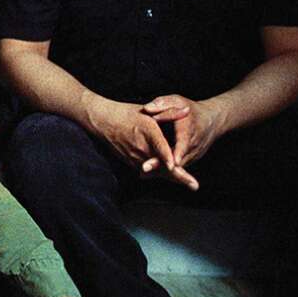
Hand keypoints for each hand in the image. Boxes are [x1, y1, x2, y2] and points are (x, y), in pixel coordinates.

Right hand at [82, 94, 196, 188]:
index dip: (166, 156)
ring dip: (173, 177)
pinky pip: (149, 171)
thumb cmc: (126, 114)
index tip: (174, 165)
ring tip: (190, 183)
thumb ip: (170, 113)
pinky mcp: (132, 163)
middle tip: (194, 186)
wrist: (103, 122)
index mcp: (146, 131)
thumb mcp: (148, 110)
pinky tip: (175, 178)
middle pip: (161, 165)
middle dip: (179, 176)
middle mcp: (141, 147)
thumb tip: (187, 111)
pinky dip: (162, 174)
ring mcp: (135, 157)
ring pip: (157, 171)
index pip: (158, 146)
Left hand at [143, 94, 225, 171]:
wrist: (212, 120)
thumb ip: (162, 104)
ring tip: (143, 172)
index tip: (171, 162)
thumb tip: (147, 108)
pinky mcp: (190, 160)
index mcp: (189, 130)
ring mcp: (193, 154)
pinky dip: (165, 169)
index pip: (183, 143)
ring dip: (162, 169)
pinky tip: (149, 171)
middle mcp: (193, 145)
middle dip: (162, 165)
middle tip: (144, 168)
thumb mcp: (177, 101)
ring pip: (178, 166)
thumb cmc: (190, 109)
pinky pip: (178, 167)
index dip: (177, 153)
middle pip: (178, 159)